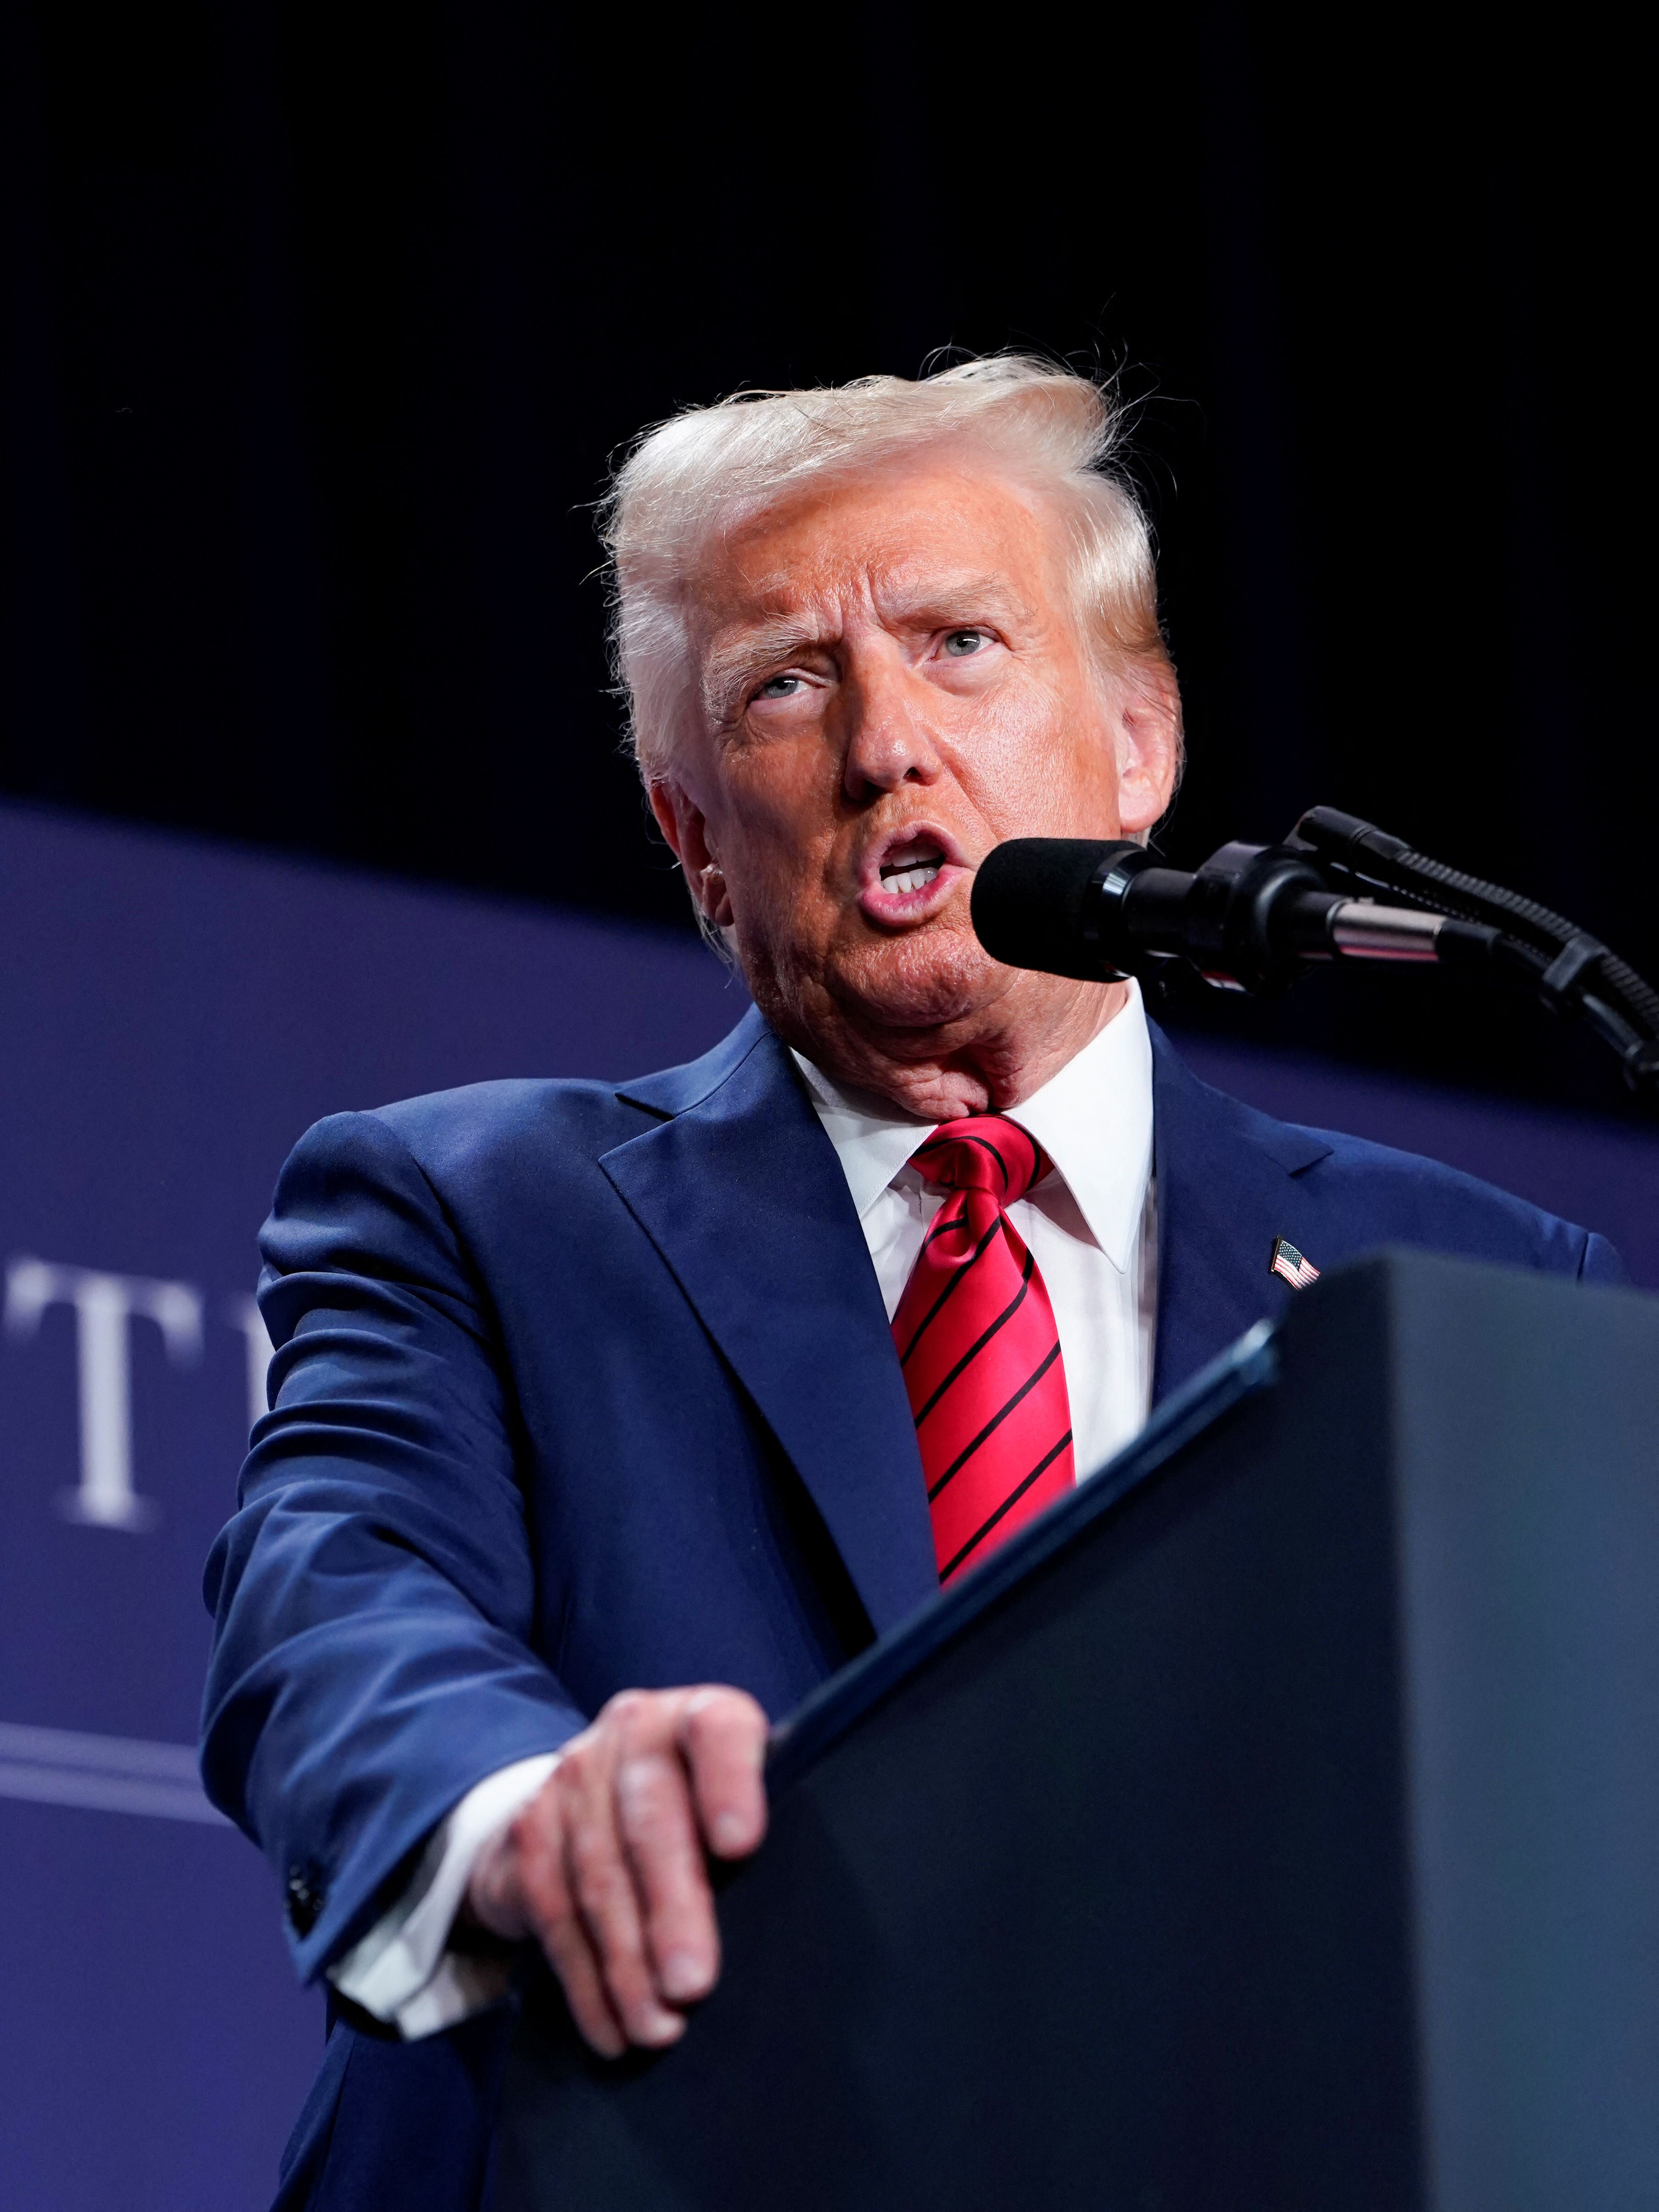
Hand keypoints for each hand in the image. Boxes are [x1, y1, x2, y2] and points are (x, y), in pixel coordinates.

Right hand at [465, 1685, 768, 2056]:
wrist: (588, 1792)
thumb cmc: (696, 1809)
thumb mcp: (731, 1801)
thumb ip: (752, 1839)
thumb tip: (795, 1925)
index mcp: (698, 1716)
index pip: (717, 1729)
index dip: (730, 1781)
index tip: (742, 1846)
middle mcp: (632, 1732)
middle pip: (651, 1819)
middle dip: (673, 1908)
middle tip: (694, 1985)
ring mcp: (573, 1777)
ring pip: (600, 1875)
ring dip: (629, 1963)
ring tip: (659, 2027)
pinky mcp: (531, 1831)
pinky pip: (555, 1914)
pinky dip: (586, 1980)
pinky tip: (612, 2028)